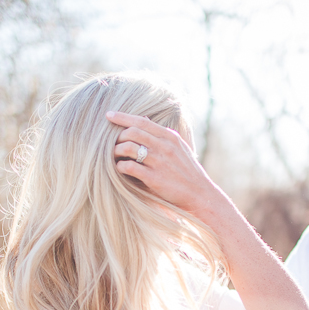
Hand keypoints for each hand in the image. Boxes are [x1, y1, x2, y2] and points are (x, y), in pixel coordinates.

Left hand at [106, 111, 221, 219]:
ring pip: (128, 148)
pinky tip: (120, 168)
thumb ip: (162, 134)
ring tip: (115, 156)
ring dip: (116, 151)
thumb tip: (143, 118)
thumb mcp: (179, 147)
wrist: (199, 194)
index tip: (109, 115)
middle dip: (118, 136)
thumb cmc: (187, 170)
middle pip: (132, 132)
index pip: (142, 121)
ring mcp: (159, 162)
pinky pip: (129, 167)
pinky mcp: (154, 179)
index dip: (123, 117)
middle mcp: (164, 147)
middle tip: (113, 143)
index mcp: (170, 137)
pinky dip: (120, 166)